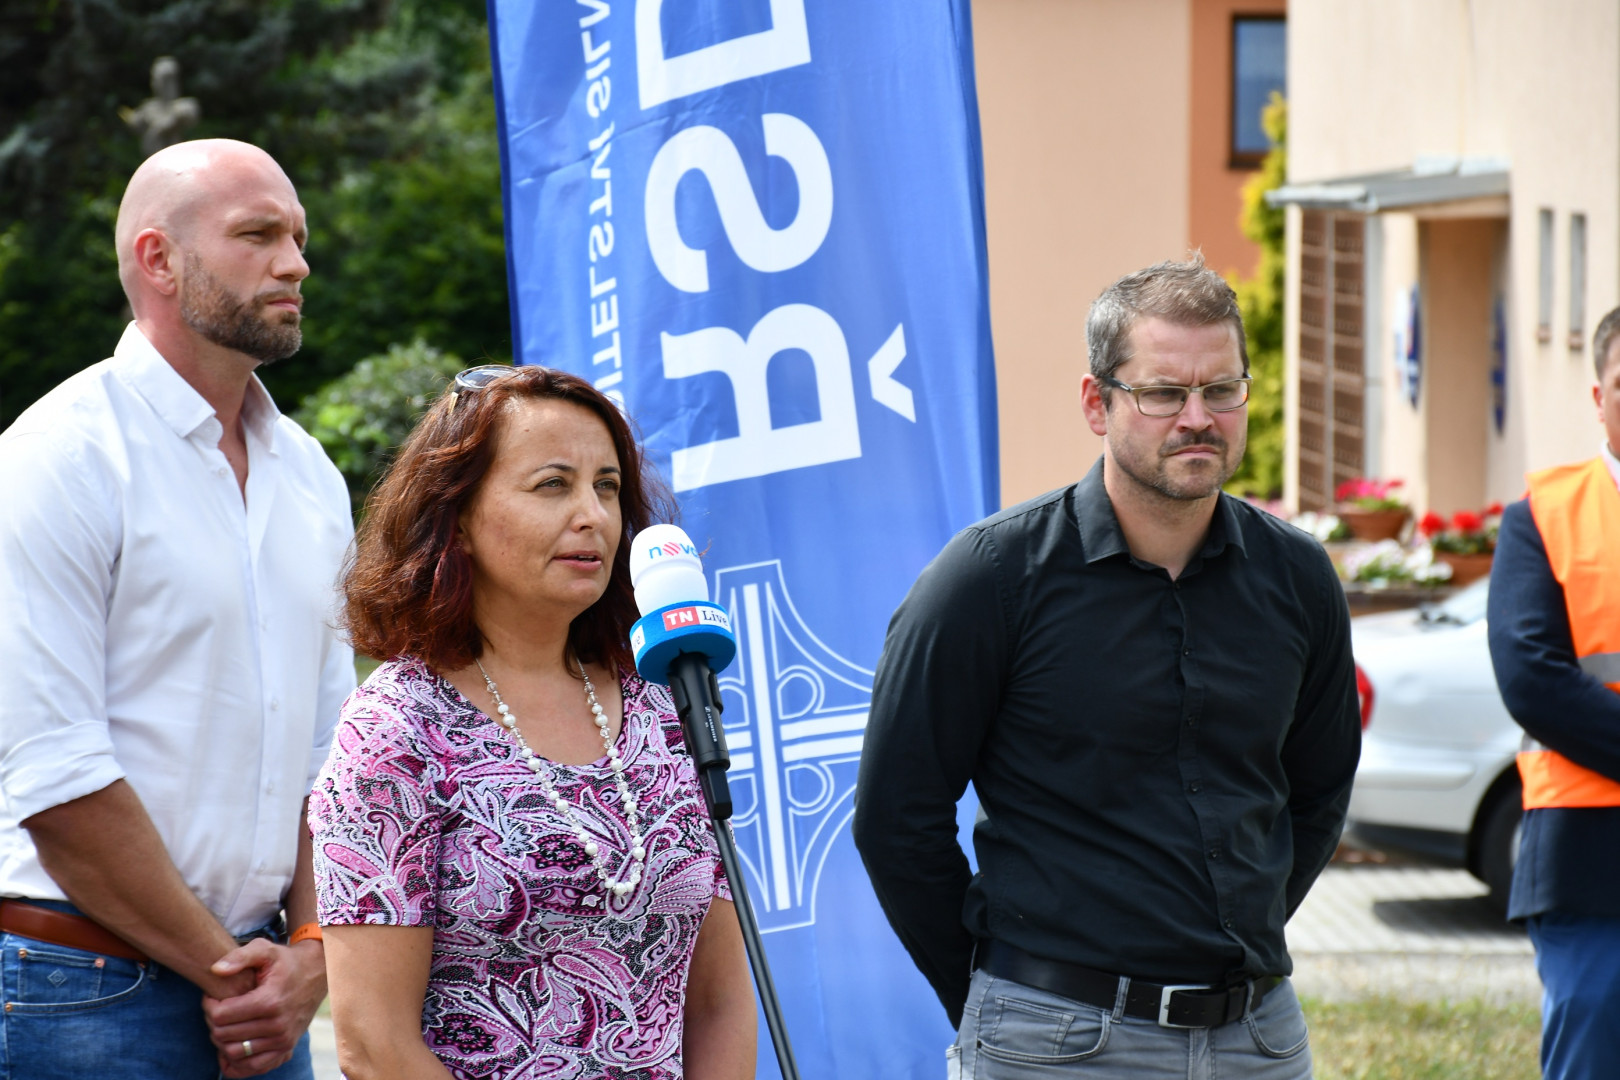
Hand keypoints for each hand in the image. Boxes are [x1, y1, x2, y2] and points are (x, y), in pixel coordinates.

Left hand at [202, 937, 327, 1077]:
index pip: (220, 1016)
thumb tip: (215, 970)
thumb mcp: (265, 950)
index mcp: (270, 1001)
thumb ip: (239, 957)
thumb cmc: (286, 961)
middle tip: (217, 1008)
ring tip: (226, 1023)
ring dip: (222, 1040)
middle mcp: (277, 1025)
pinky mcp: (286, 1049)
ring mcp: (282, 1040)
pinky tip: (233, 1044)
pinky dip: (237, 1061)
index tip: (213, 995)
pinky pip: (252, 1067)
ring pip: (234, 1052)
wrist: (317, 973)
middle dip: (213, 1022)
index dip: (209, 1005)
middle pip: (224, 1035)